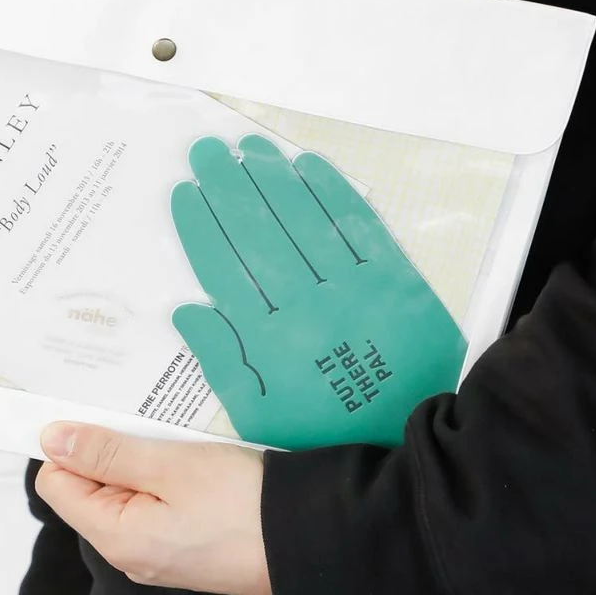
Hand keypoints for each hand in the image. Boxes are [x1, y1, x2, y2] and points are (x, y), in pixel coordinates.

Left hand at [36, 423, 270, 594]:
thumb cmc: (240, 503)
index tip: (96, 412)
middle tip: (144, 420)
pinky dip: (162, 473)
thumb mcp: (168, 465)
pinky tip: (187, 454)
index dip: (69, 445)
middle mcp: (129, 552)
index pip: (57, 484)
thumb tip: (51, 440)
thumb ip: (106, 453)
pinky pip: (154, 501)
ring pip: (124, 490)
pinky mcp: (184, 544)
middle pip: (89, 487)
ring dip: (139, 456)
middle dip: (108, 448)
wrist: (310, 542)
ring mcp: (157, 550)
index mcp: (115, 537)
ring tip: (170, 434)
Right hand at [171, 135, 466, 448]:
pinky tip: (307, 167)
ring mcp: (353, 289)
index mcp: (270, 339)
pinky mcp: (395, 281)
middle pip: (257, 233)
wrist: (410, 444)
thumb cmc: (325, 426)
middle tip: (206, 152)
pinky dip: (331, 193)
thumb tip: (187, 312)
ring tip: (248, 149)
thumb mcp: (259, 414)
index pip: (224, 267)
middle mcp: (307, 306)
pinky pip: (357, 227)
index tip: (185, 193)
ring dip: (272, 180)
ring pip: (302, 221)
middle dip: (227, 187)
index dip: (201, 226)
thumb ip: (220, 363)